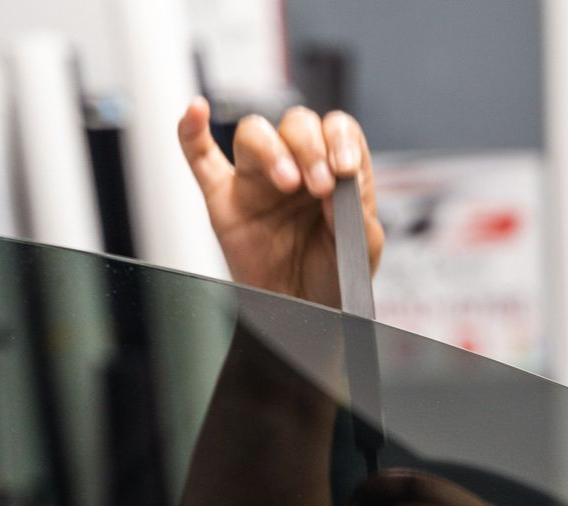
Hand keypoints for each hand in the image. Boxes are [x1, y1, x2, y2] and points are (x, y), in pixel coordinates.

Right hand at [178, 96, 383, 306]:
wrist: (306, 319)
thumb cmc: (334, 282)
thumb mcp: (362, 249)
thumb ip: (356, 212)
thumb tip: (338, 181)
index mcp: (333, 174)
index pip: (337, 129)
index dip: (340, 138)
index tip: (345, 168)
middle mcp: (296, 169)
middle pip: (296, 124)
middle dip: (309, 147)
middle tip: (319, 186)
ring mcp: (257, 183)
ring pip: (254, 134)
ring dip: (272, 149)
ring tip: (288, 183)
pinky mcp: (224, 202)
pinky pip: (200, 158)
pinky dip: (191, 132)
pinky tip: (196, 111)